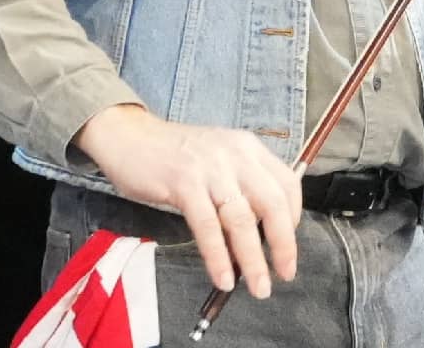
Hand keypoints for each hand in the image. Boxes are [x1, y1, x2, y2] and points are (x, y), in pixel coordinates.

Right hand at [73, 104, 301, 297]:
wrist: (129, 136)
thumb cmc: (175, 154)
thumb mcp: (219, 158)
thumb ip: (241, 185)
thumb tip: (261, 231)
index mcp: (247, 148)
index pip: (287, 183)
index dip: (294, 218)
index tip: (288, 244)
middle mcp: (235, 154)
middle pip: (272, 203)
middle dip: (283, 244)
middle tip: (285, 273)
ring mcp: (209, 168)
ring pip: (241, 219)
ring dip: (253, 259)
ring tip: (258, 286)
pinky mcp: (183, 183)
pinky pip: (207, 226)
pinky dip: (218, 256)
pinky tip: (223, 277)